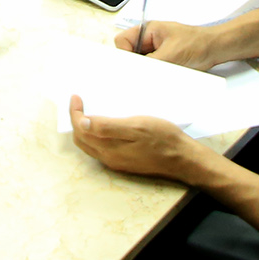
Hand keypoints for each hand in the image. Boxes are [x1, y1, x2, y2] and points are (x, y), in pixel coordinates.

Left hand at [68, 96, 208, 181]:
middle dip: (76, 120)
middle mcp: (109, 158)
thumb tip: (81, 122)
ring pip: (91, 144)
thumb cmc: (163, 139)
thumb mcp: (136, 127)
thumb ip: (107, 127)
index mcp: (109, 148)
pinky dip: (97, 134)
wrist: (183, 158)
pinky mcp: (125, 161)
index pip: (81, 130)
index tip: (76, 97)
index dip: (74, 113)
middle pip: (82, 139)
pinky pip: (103, 147)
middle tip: (79, 103)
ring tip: (90, 110)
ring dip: (86, 128)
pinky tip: (106, 124)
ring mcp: (117, 161)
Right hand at [112, 20, 224, 70]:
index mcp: (147, 30)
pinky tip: (163, 77)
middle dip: (136, 65)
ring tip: (161, 73)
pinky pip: (151, 70)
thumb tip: (135, 72)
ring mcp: (155, 51)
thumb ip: (150, 63)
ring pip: (140, 65)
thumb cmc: (198, 43)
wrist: (215, 49)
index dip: (124, 54)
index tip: (130, 67)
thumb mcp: (171, 54)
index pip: (122, 41)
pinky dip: (155, 76)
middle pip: (130, 54)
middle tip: (146, 72)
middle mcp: (149, 40)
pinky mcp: (162, 62)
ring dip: (147, 71)